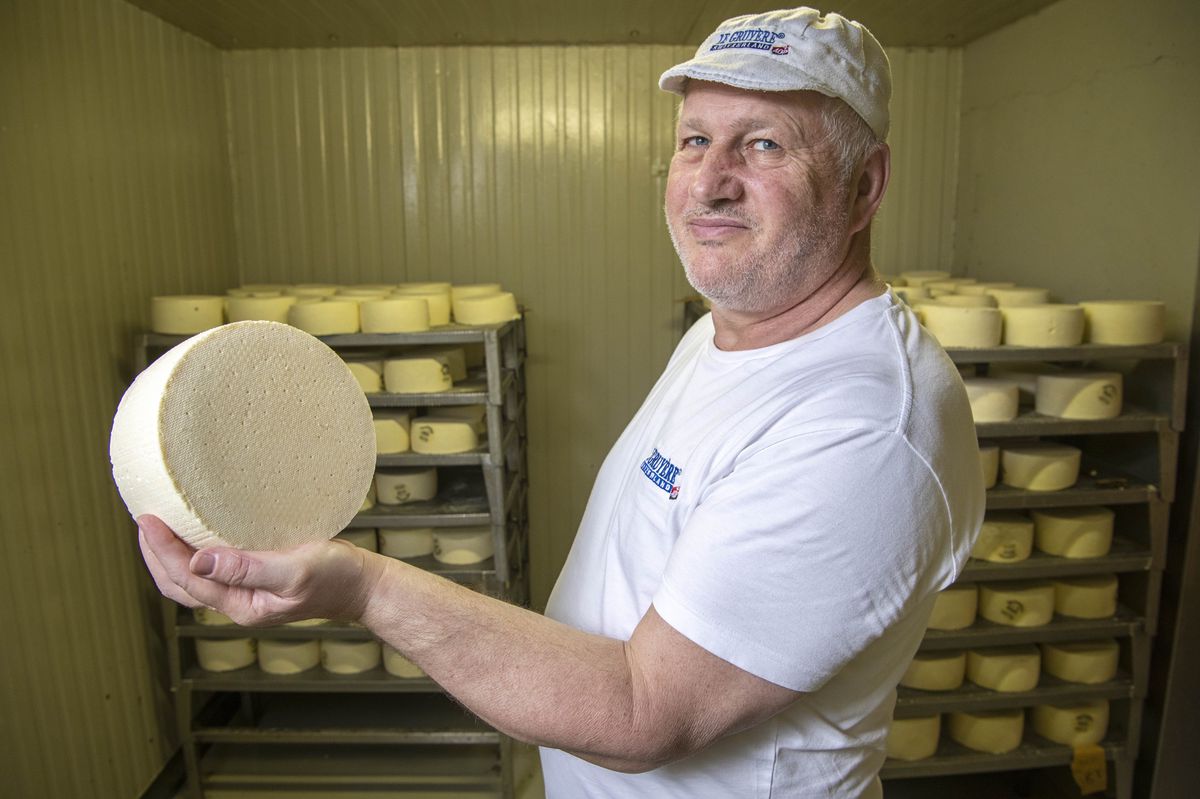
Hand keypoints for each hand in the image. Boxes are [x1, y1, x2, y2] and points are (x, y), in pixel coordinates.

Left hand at [136, 515, 385, 626]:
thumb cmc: (336, 577)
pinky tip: (195, 532)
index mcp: (241, 606)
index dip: (161, 550)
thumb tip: (199, 560)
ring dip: (170, 554)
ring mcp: (244, 594)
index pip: (186, 580)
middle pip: (179, 586)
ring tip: (158, 525)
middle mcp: (237, 604)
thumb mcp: (295, 569)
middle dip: (155, 555)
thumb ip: (248, 567)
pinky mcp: (254, 580)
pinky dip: (193, 552)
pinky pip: (212, 570)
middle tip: (143, 518)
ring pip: (192, 580)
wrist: (362, 585)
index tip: (146, 519)